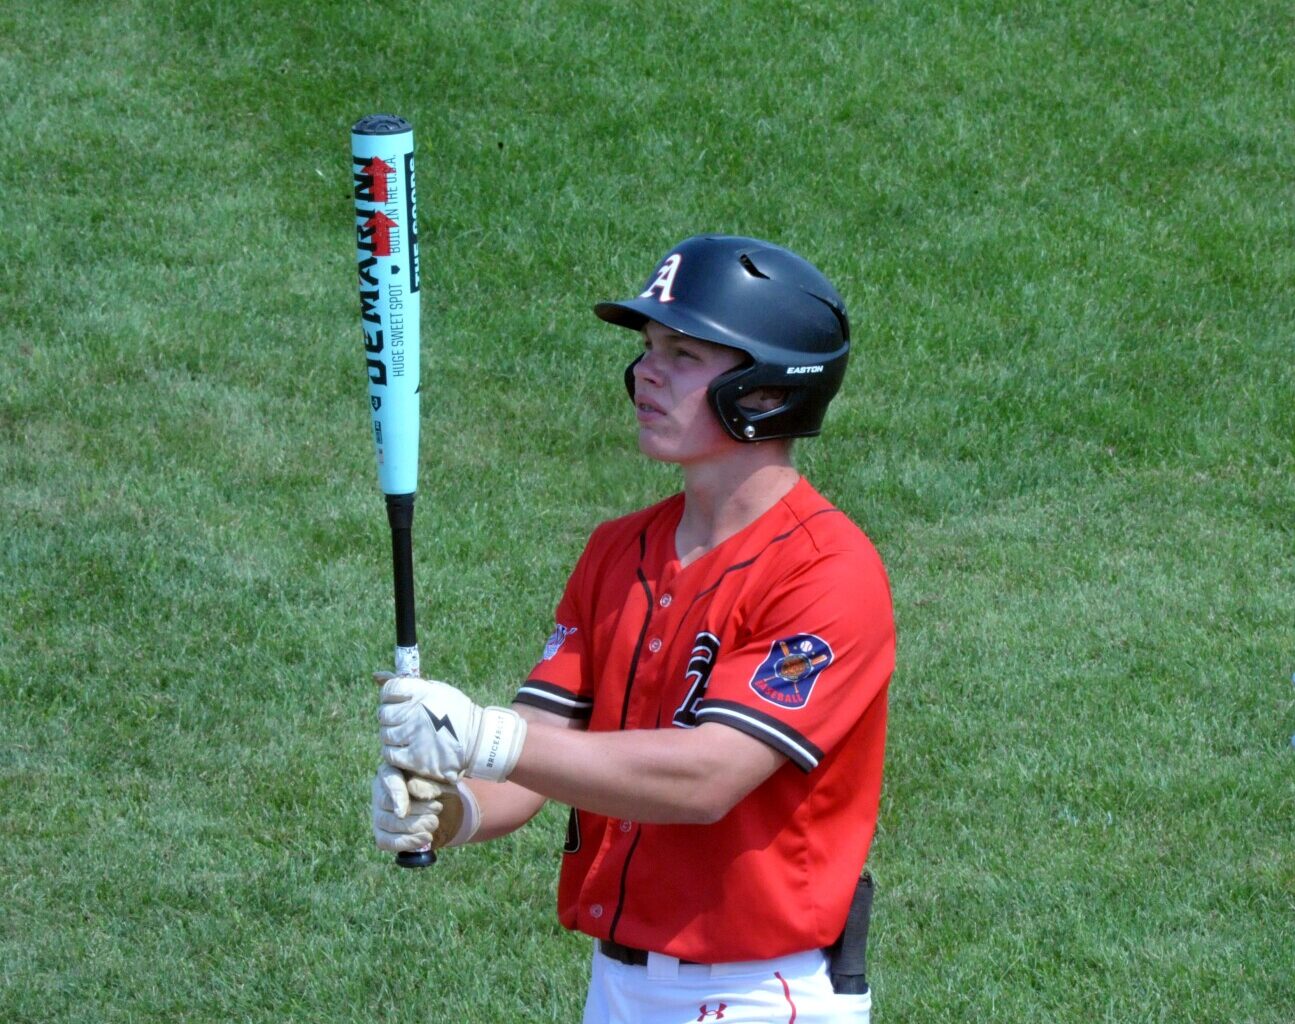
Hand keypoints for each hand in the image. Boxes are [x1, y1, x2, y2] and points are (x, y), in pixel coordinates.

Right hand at [371, 763, 441, 852]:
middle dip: (414, 810)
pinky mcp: (381, 833)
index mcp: (391, 769)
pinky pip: (388, 842)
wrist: (443, 808)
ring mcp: (378, 813)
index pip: (388, 779)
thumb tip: (411, 788)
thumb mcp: (438, 779)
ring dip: (413, 826)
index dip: (396, 794)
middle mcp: (379, 790)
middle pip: (386, 804)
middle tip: (437, 810)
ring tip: (434, 823)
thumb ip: (424, 781)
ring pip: (388, 823)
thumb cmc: (439, 786)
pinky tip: (426, 838)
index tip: (403, 811)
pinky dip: (408, 842)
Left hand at [377, 675, 526, 782]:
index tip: (398, 702)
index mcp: (421, 691)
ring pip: (385, 735)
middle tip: (406, 722)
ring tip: (409, 736)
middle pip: (384, 714)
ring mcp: (413, 736)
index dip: (389, 697)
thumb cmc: (455, 712)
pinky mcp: (415, 758)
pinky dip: (394, 752)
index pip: (388, 689)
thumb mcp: (436, 690)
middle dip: (392, 718)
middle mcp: (415, 712)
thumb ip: (407, 684)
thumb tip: (376, 676)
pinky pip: (389, 754)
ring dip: (393, 736)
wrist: (479, 741)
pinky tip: (407, 749)